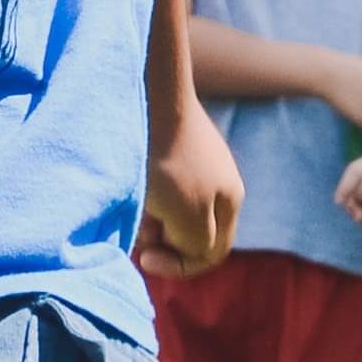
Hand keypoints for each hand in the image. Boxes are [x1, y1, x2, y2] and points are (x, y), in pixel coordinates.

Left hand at [135, 99, 240, 278]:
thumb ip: (197, 244)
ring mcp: (197, 161)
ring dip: (153, 220)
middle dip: (164, 243)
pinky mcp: (173, 144)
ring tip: (132, 209)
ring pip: (174, 210)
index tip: (144, 259)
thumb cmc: (166, 159)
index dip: (178, 266)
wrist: (150, 94)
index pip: (210, 254)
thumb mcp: (189, 214)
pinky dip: (147, 198)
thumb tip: (187, 250)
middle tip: (137, 234)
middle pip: (192, 233)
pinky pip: (163, 187)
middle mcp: (220, 181)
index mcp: (231, 200)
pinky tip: (131, 188)